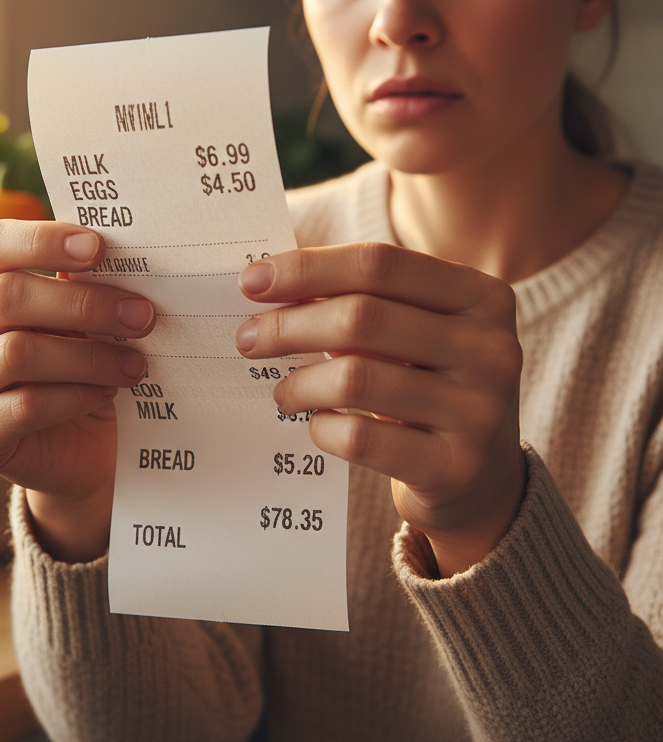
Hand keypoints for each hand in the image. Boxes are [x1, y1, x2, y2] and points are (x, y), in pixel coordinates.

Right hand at [0, 219, 155, 561]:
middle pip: (6, 297)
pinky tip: (106, 394)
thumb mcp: (83, 320)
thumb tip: (125, 257)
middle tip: (142, 315)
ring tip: (135, 365)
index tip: (99, 247)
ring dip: (88, 358)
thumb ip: (86, 285)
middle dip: (83, 304)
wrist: (77, 447)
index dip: (42, 240)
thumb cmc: (77, 366)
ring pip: (16, 354)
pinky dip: (76, 397)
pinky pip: (24, 407)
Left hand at [236, 242, 525, 576]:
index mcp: (481, 295)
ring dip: (300, 383)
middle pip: (362, 317)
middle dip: (289, 325)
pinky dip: (322, 428)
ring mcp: (480, 411)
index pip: (379, 263)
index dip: (307, 267)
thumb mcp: (413, 331)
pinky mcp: (456, 468)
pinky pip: (361, 439)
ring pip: (356, 379)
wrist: (482, 477)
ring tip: (282, 391)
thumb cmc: (427, 384)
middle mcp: (491, 348)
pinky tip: (317, 425)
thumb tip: (267, 281)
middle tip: (248, 338)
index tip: (252, 281)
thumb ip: (359, 299)